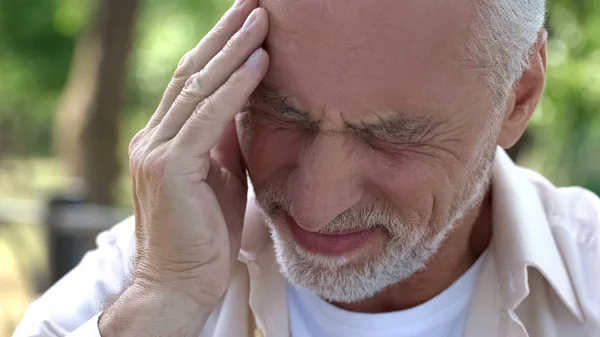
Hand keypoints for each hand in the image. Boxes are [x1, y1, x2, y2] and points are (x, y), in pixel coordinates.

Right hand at [127, 0, 267, 309]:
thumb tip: (244, 106)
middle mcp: (152, 136)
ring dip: (233, 50)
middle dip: (224, 35)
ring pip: (198, 87)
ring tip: (261, 18)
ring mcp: (155, 149)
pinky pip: (208, 117)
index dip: (218, 49)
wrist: (182, 282)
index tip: (246, 23)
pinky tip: (259, 62)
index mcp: (163, 138)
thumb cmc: (205, 233)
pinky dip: (234, 87)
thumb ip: (224, 141)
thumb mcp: (219, 176)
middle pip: (190, 72)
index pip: (191, 82)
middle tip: (254, 4)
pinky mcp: (169, 166)